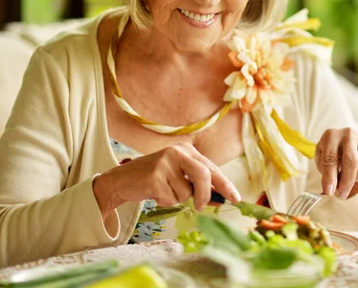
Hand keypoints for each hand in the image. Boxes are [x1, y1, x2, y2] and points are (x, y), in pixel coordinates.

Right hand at [93, 143, 240, 219]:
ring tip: (164, 191)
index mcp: (187, 150)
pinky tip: (154, 193)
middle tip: (200, 207)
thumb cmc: (154, 179)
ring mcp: (165, 163)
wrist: (121, 180)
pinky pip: (170, 199)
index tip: (236, 199)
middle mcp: (177, 152)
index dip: (226, 185)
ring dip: (176, 199)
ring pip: (185, 192)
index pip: (212, 168)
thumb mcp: (178, 176)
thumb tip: (221, 198)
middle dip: (205, 196)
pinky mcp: (154, 177)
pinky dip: (164, 202)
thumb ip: (198, 185)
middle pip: (204, 176)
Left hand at [315, 128, 357, 199]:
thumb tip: (330, 190)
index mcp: (331, 136)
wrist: (345, 139)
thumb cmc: (331, 151)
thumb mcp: (322, 158)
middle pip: (351, 162)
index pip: (330, 159)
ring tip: (348, 178)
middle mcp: (349, 134)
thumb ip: (325, 172)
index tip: (329, 192)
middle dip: (346, 182)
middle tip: (341, 195)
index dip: (329, 177)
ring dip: (355, 179)